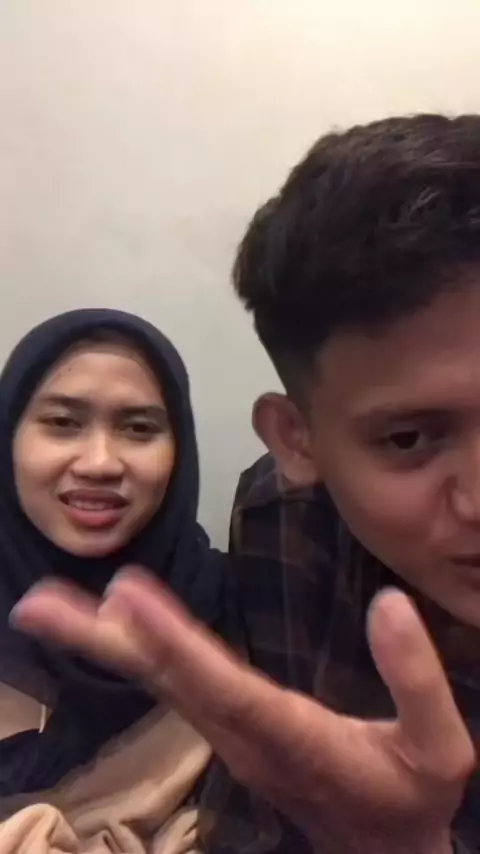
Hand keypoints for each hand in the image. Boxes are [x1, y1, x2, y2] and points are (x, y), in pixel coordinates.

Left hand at [12, 568, 473, 853]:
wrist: (386, 850)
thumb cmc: (414, 795)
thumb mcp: (442, 748)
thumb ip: (417, 679)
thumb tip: (387, 603)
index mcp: (293, 739)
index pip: (225, 688)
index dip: (175, 644)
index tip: (125, 598)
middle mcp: (246, 737)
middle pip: (168, 683)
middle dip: (103, 644)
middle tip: (36, 607)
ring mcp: (230, 737)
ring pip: (162, 683)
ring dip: (104, 645)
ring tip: (47, 608)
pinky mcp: (229, 729)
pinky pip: (176, 683)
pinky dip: (139, 650)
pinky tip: (113, 624)